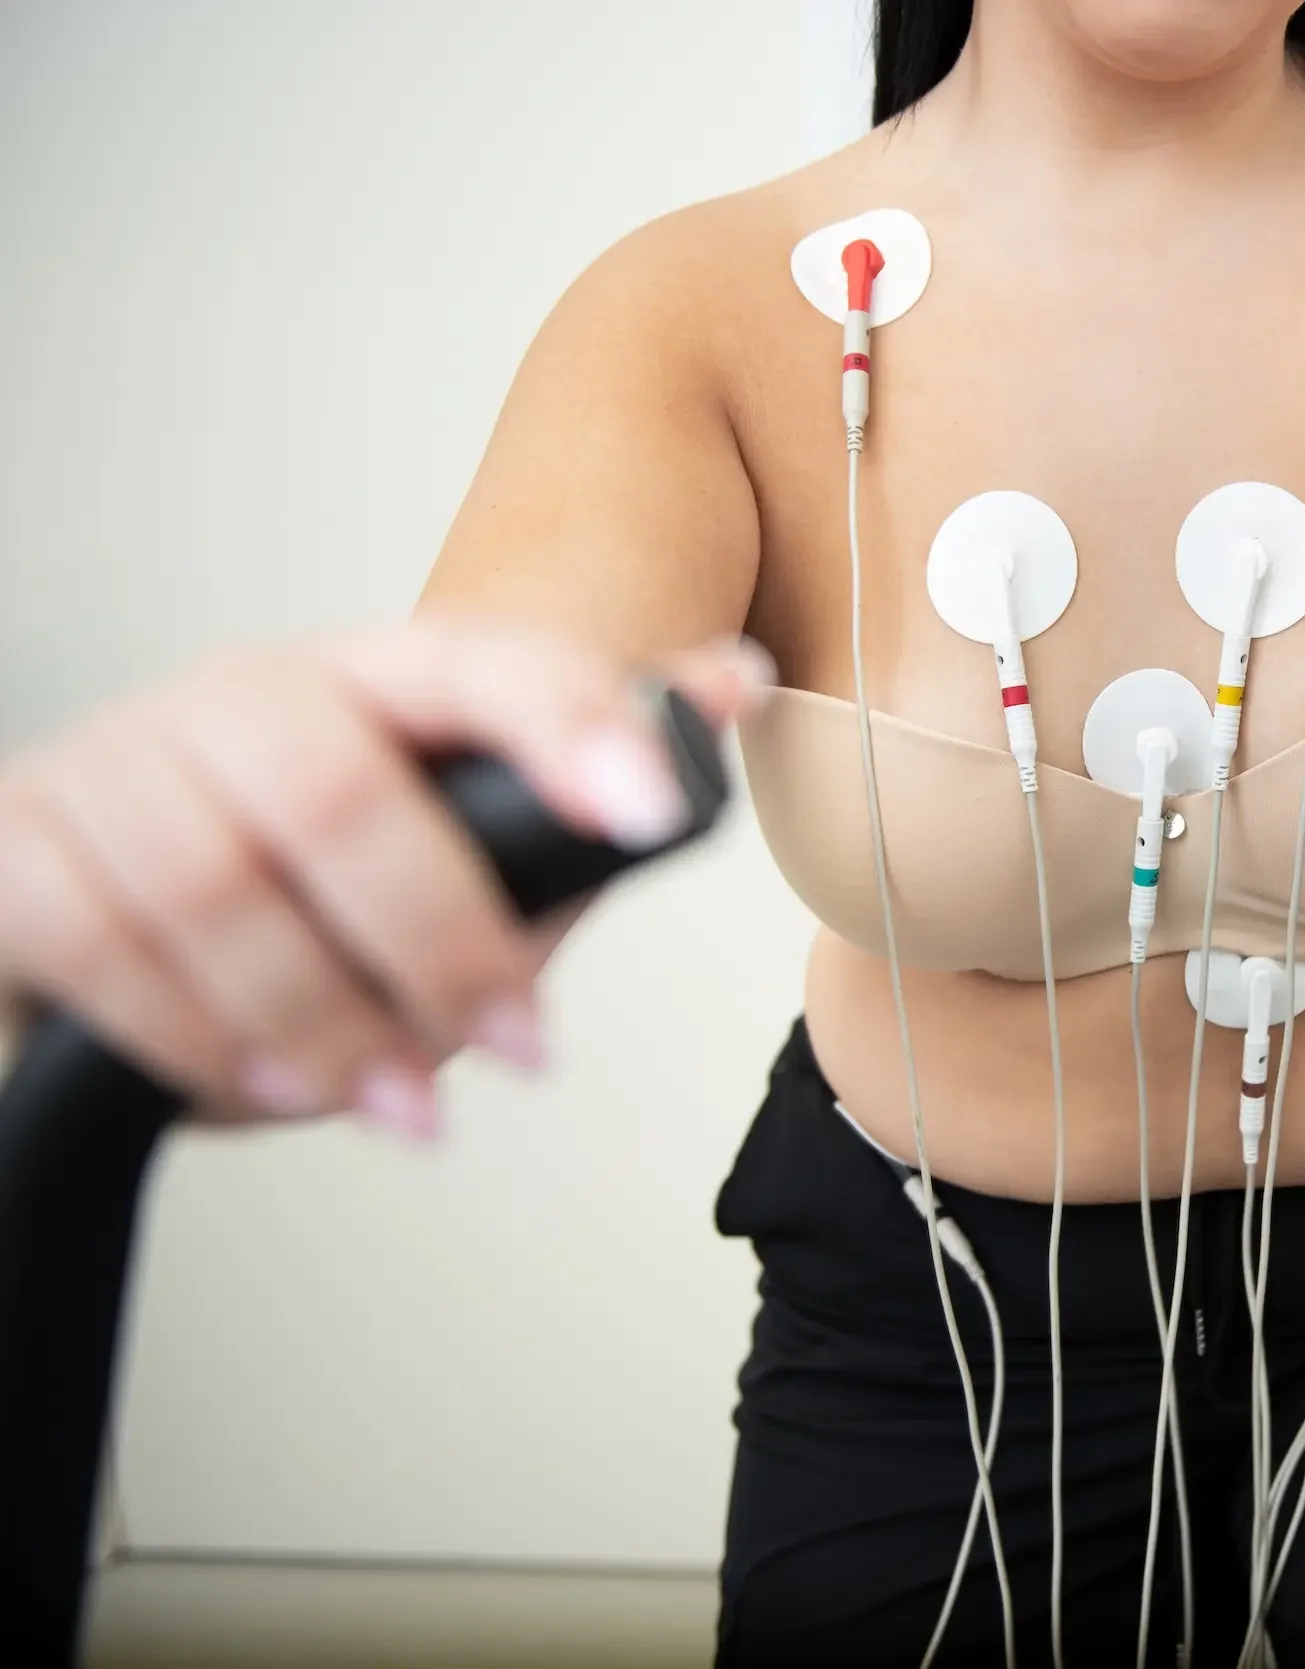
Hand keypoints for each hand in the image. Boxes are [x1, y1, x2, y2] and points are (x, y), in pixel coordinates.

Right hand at [0, 620, 767, 1137]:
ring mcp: (114, 765)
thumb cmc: (325, 899)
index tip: (648, 804)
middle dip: (443, 938)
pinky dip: (200, 1038)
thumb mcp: (471, 860)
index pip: (483, 663)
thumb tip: (729, 686)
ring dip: (327, 1019)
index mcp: (374, 684)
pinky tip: (268, 1086)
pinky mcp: (15, 851)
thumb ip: (583, 799)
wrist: (111, 923)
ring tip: (402, 1102)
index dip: (571, 721)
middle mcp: (240, 700)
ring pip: (216, 882)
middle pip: (338, 789)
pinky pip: (98, 943)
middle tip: (520, 1045)